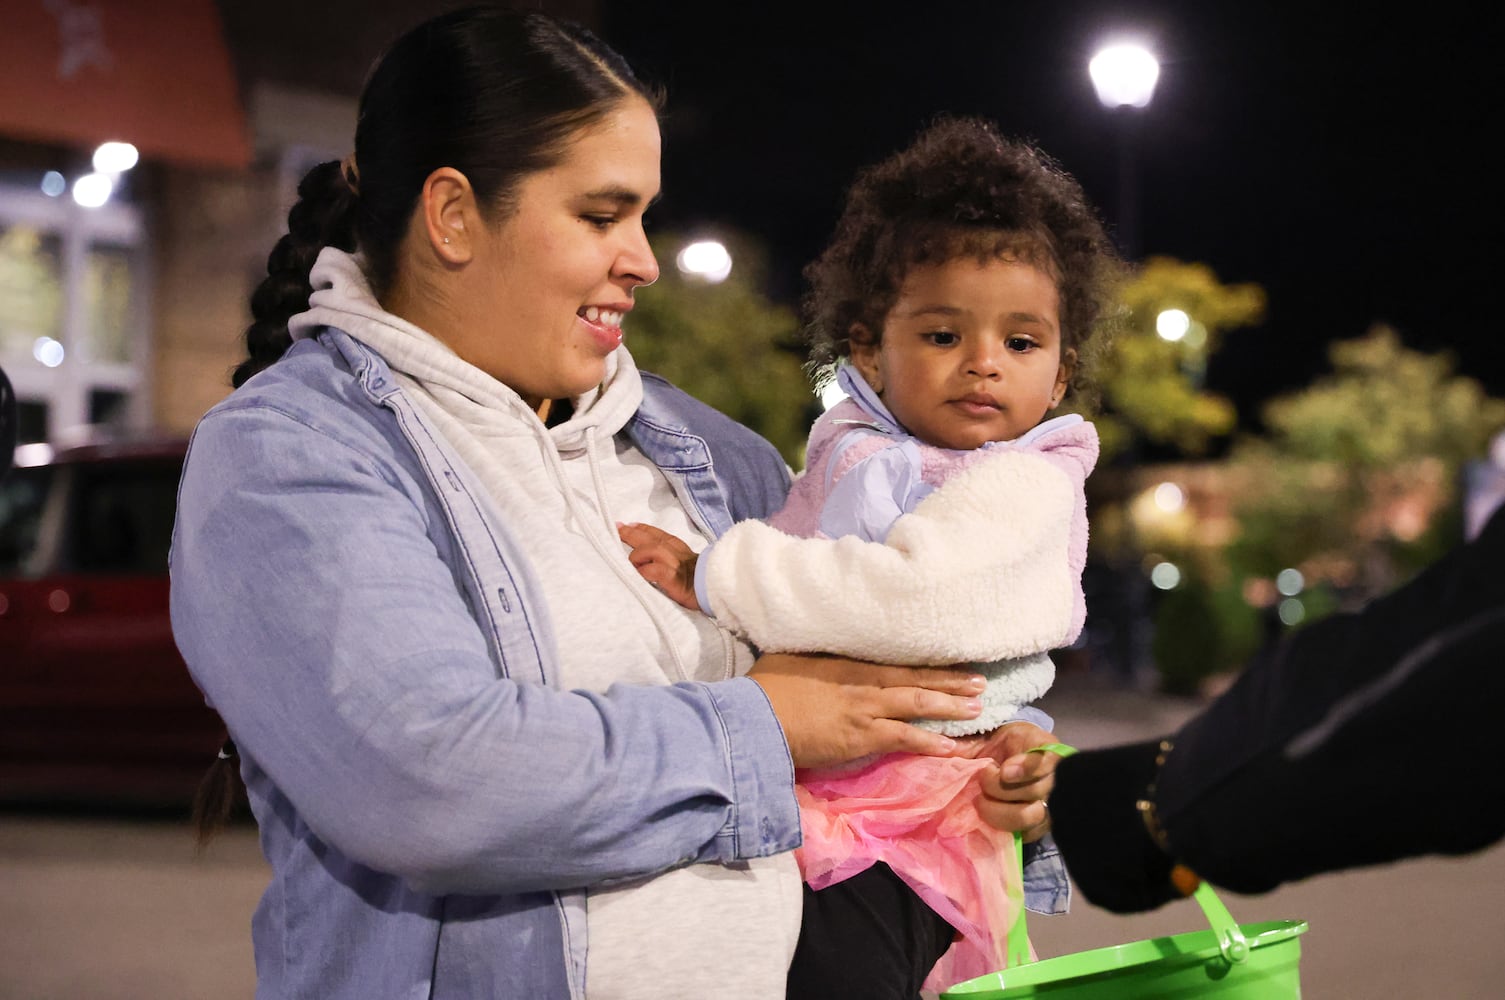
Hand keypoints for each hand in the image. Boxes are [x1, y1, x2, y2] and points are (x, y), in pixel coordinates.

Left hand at [618, 522, 699, 610]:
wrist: (717, 590)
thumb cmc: (702, 581)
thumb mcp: (687, 564)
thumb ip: (672, 559)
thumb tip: (652, 560)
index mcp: (679, 548)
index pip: (657, 534)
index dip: (641, 528)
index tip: (627, 525)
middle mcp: (676, 552)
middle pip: (651, 538)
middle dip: (632, 533)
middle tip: (618, 529)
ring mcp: (675, 564)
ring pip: (652, 550)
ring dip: (637, 554)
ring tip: (628, 561)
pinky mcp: (674, 578)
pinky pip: (655, 570)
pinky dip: (644, 570)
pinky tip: (637, 573)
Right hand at [748, 653, 985, 768]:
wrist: (756, 716)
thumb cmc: (768, 687)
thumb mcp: (794, 658)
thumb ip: (818, 657)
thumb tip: (823, 649)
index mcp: (851, 663)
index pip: (900, 664)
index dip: (930, 666)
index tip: (955, 666)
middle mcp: (865, 683)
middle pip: (917, 681)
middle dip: (951, 684)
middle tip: (980, 685)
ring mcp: (865, 710)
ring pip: (917, 706)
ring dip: (949, 708)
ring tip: (977, 710)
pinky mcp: (860, 738)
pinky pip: (903, 738)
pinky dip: (928, 742)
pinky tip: (951, 747)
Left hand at [966, 723, 1061, 841]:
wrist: (1007, 760)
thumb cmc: (998, 744)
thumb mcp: (988, 734)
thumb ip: (971, 741)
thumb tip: (947, 748)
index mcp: (1045, 750)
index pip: (1047, 761)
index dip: (1027, 767)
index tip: (1004, 771)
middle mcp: (1055, 780)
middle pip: (1035, 791)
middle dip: (1001, 789)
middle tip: (982, 779)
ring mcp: (1049, 805)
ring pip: (1029, 816)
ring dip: (998, 810)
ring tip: (980, 799)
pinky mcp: (1039, 826)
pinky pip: (1025, 834)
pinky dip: (1003, 827)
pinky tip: (989, 817)